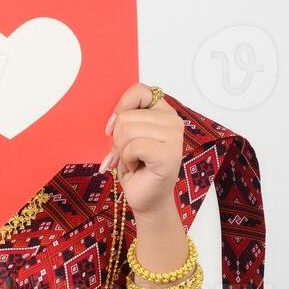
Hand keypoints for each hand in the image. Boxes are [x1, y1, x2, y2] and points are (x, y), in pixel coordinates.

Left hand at [101, 84, 184, 221]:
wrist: (146, 198)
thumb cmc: (137, 167)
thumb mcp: (126, 136)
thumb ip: (124, 119)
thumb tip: (113, 120)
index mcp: (164, 111)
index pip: (139, 90)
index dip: (121, 108)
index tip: (114, 127)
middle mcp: (173, 120)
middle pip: (127, 115)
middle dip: (118, 139)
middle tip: (129, 154)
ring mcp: (174, 137)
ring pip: (128, 130)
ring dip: (123, 151)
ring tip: (134, 161)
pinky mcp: (170, 154)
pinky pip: (134, 146)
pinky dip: (127, 159)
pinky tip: (137, 167)